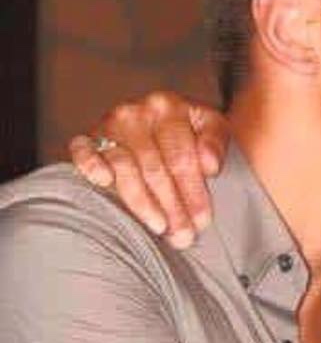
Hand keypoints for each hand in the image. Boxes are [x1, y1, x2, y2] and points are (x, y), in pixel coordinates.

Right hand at [69, 91, 229, 246]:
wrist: (165, 123)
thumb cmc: (190, 132)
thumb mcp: (212, 128)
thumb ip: (215, 142)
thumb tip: (210, 165)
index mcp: (168, 107)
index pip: (181, 155)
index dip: (193, 191)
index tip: (203, 220)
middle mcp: (135, 112)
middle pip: (154, 166)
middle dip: (171, 205)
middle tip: (183, 235)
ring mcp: (109, 125)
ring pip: (124, 167)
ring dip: (141, 201)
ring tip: (159, 227)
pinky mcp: (87, 138)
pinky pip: (82, 151)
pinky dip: (90, 165)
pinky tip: (104, 182)